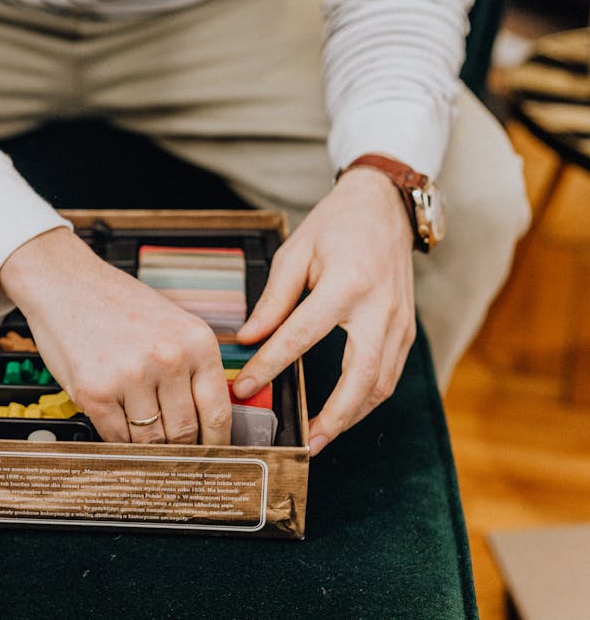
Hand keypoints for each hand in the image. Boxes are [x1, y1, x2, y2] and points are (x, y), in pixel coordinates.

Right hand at [0, 228, 231, 444]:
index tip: (209, 456)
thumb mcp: (172, 326)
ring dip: (145, 445)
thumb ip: (192, 369)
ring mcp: (131, 377)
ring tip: (136, 430)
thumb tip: (206, 421)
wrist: (63, 283)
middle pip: (184, 432)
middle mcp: (168, 359)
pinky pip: (115, 437)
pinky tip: (114, 424)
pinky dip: (117, 440)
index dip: (215, 444)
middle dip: (178, 449)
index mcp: (197, 342)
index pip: (217, 412)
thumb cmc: (115, 304)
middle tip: (172, 455)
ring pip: (150, 440)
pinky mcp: (95, 392)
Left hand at [232, 167, 415, 455]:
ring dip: (352, 417)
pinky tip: (342, 415)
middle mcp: (380, 309)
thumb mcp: (296, 252)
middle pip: (361, 377)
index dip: (270, 365)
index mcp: (347, 285)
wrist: (384, 207)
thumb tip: (248, 340)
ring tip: (320, 439)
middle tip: (305, 442)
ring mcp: (400, 323)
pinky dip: (366, 401)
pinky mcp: (406, 331)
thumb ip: (273, 300)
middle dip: (333, 416)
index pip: (301, 336)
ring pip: (381, 385)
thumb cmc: (336, 226)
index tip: (243, 387)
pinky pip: (389, 377)